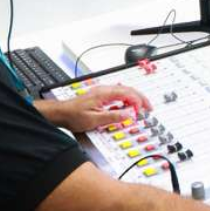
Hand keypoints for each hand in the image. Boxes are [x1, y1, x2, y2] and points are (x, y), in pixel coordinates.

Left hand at [35, 84, 152, 132]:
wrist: (61, 113)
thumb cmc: (74, 115)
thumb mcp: (95, 120)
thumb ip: (113, 117)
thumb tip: (128, 114)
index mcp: (104, 93)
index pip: (127, 93)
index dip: (137, 101)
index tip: (142, 110)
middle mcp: (104, 90)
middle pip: (128, 89)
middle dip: (140, 98)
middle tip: (148, 107)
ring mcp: (102, 92)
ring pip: (124, 91)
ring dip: (134, 98)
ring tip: (141, 107)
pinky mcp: (100, 95)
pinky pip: (118, 94)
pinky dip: (127, 99)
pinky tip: (128, 106)